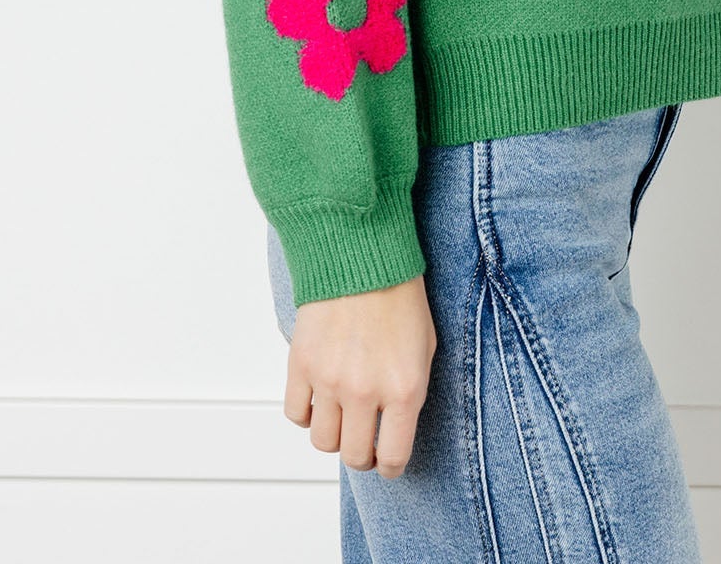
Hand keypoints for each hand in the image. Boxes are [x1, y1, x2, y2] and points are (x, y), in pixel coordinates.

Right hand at [284, 273, 436, 477]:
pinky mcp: (301, 365)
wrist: (363, 255)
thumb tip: (394, 429)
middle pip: (354, 456)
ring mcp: (329, 380)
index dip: (389, 465)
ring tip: (342, 414)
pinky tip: (319, 397)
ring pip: (323, 442)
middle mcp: (366, 392)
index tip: (386, 459)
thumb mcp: (424, 348)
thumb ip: (410, 394)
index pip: (392, 458)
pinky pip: (296, 415)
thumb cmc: (400, 297)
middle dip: (362, 453)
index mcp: (404, 390)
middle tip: (364, 438)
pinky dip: (306, 413)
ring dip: (333, 434)